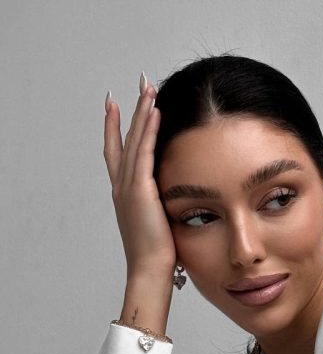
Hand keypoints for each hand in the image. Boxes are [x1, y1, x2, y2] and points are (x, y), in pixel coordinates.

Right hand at [104, 76, 176, 280]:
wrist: (150, 269)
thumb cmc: (157, 255)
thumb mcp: (158, 223)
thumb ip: (161, 206)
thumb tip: (175, 200)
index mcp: (124, 195)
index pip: (118, 153)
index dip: (115, 128)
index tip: (116, 106)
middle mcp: (121, 186)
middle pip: (123, 138)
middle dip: (131, 110)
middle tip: (138, 84)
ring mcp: (128, 187)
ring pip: (134, 140)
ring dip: (141, 112)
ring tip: (147, 87)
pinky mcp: (140, 190)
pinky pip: (144, 152)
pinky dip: (148, 130)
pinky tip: (155, 111)